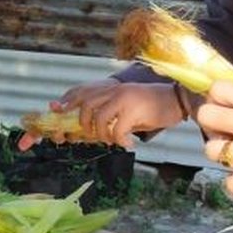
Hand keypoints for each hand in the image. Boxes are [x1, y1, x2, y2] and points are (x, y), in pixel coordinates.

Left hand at [56, 79, 184, 148]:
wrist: (175, 100)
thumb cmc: (149, 108)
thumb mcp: (124, 107)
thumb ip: (107, 114)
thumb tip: (84, 132)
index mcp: (109, 88)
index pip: (81, 91)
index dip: (66, 101)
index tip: (56, 109)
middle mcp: (114, 90)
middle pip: (85, 105)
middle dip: (81, 123)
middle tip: (88, 135)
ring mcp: (123, 98)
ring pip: (98, 118)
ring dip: (101, 134)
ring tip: (111, 140)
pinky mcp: (134, 110)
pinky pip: (117, 129)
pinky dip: (119, 140)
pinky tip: (128, 143)